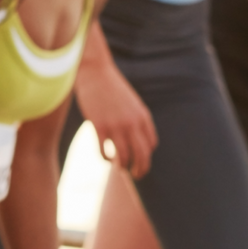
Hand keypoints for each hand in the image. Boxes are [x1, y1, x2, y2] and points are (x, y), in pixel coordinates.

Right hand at [75, 60, 156, 177]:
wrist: (96, 73)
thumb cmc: (113, 87)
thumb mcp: (132, 102)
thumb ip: (137, 119)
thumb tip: (139, 138)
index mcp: (143, 116)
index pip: (151, 145)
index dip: (147, 155)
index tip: (140, 158)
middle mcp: (132, 123)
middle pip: (142, 155)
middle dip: (141, 169)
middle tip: (137, 175)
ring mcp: (115, 126)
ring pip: (123, 157)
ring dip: (123, 167)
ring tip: (119, 168)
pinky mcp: (99, 126)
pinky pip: (103, 151)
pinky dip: (106, 159)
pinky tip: (106, 158)